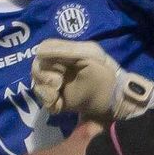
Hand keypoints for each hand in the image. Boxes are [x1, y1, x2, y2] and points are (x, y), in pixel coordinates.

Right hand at [32, 40, 153, 120]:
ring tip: (58, 97)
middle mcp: (59, 67)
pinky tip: (59, 105)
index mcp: (65, 53)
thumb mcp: (90, 54)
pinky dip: (50, 103)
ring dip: (45, 92)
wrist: (116, 99)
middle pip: (37, 68)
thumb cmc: (106, 72)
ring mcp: (58, 84)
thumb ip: (65, 49)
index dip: (44, 59)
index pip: (43, 50)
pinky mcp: (59, 100)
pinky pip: (45, 101)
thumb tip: (39, 52)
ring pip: (38, 85)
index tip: (56, 67)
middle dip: (43, 77)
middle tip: (57, 84)